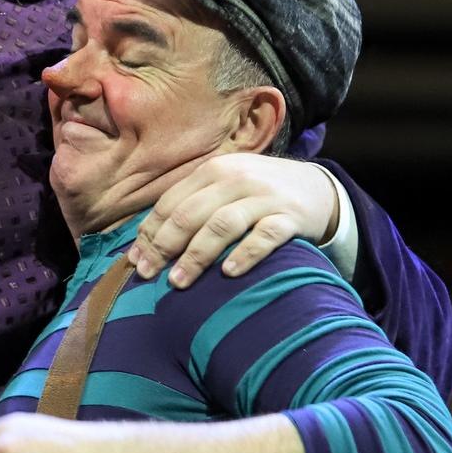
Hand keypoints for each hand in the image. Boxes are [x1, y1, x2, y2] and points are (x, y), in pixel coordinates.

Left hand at [127, 153, 338, 287]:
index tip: (134, 261)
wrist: (316, 188)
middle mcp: (237, 178)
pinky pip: (265, 236)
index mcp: (213, 171)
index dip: (149, 233)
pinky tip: (228, 273)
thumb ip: (189, 206)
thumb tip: (145, 244)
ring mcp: (265, 197)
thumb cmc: (255, 194)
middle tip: (147, 274)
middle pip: (190, 214)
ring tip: (178, 281)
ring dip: (196, 255)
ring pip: (222, 225)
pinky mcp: (291, 217)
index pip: (171, 203)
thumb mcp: (223, 188)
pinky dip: (245, 254)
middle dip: (164, 246)